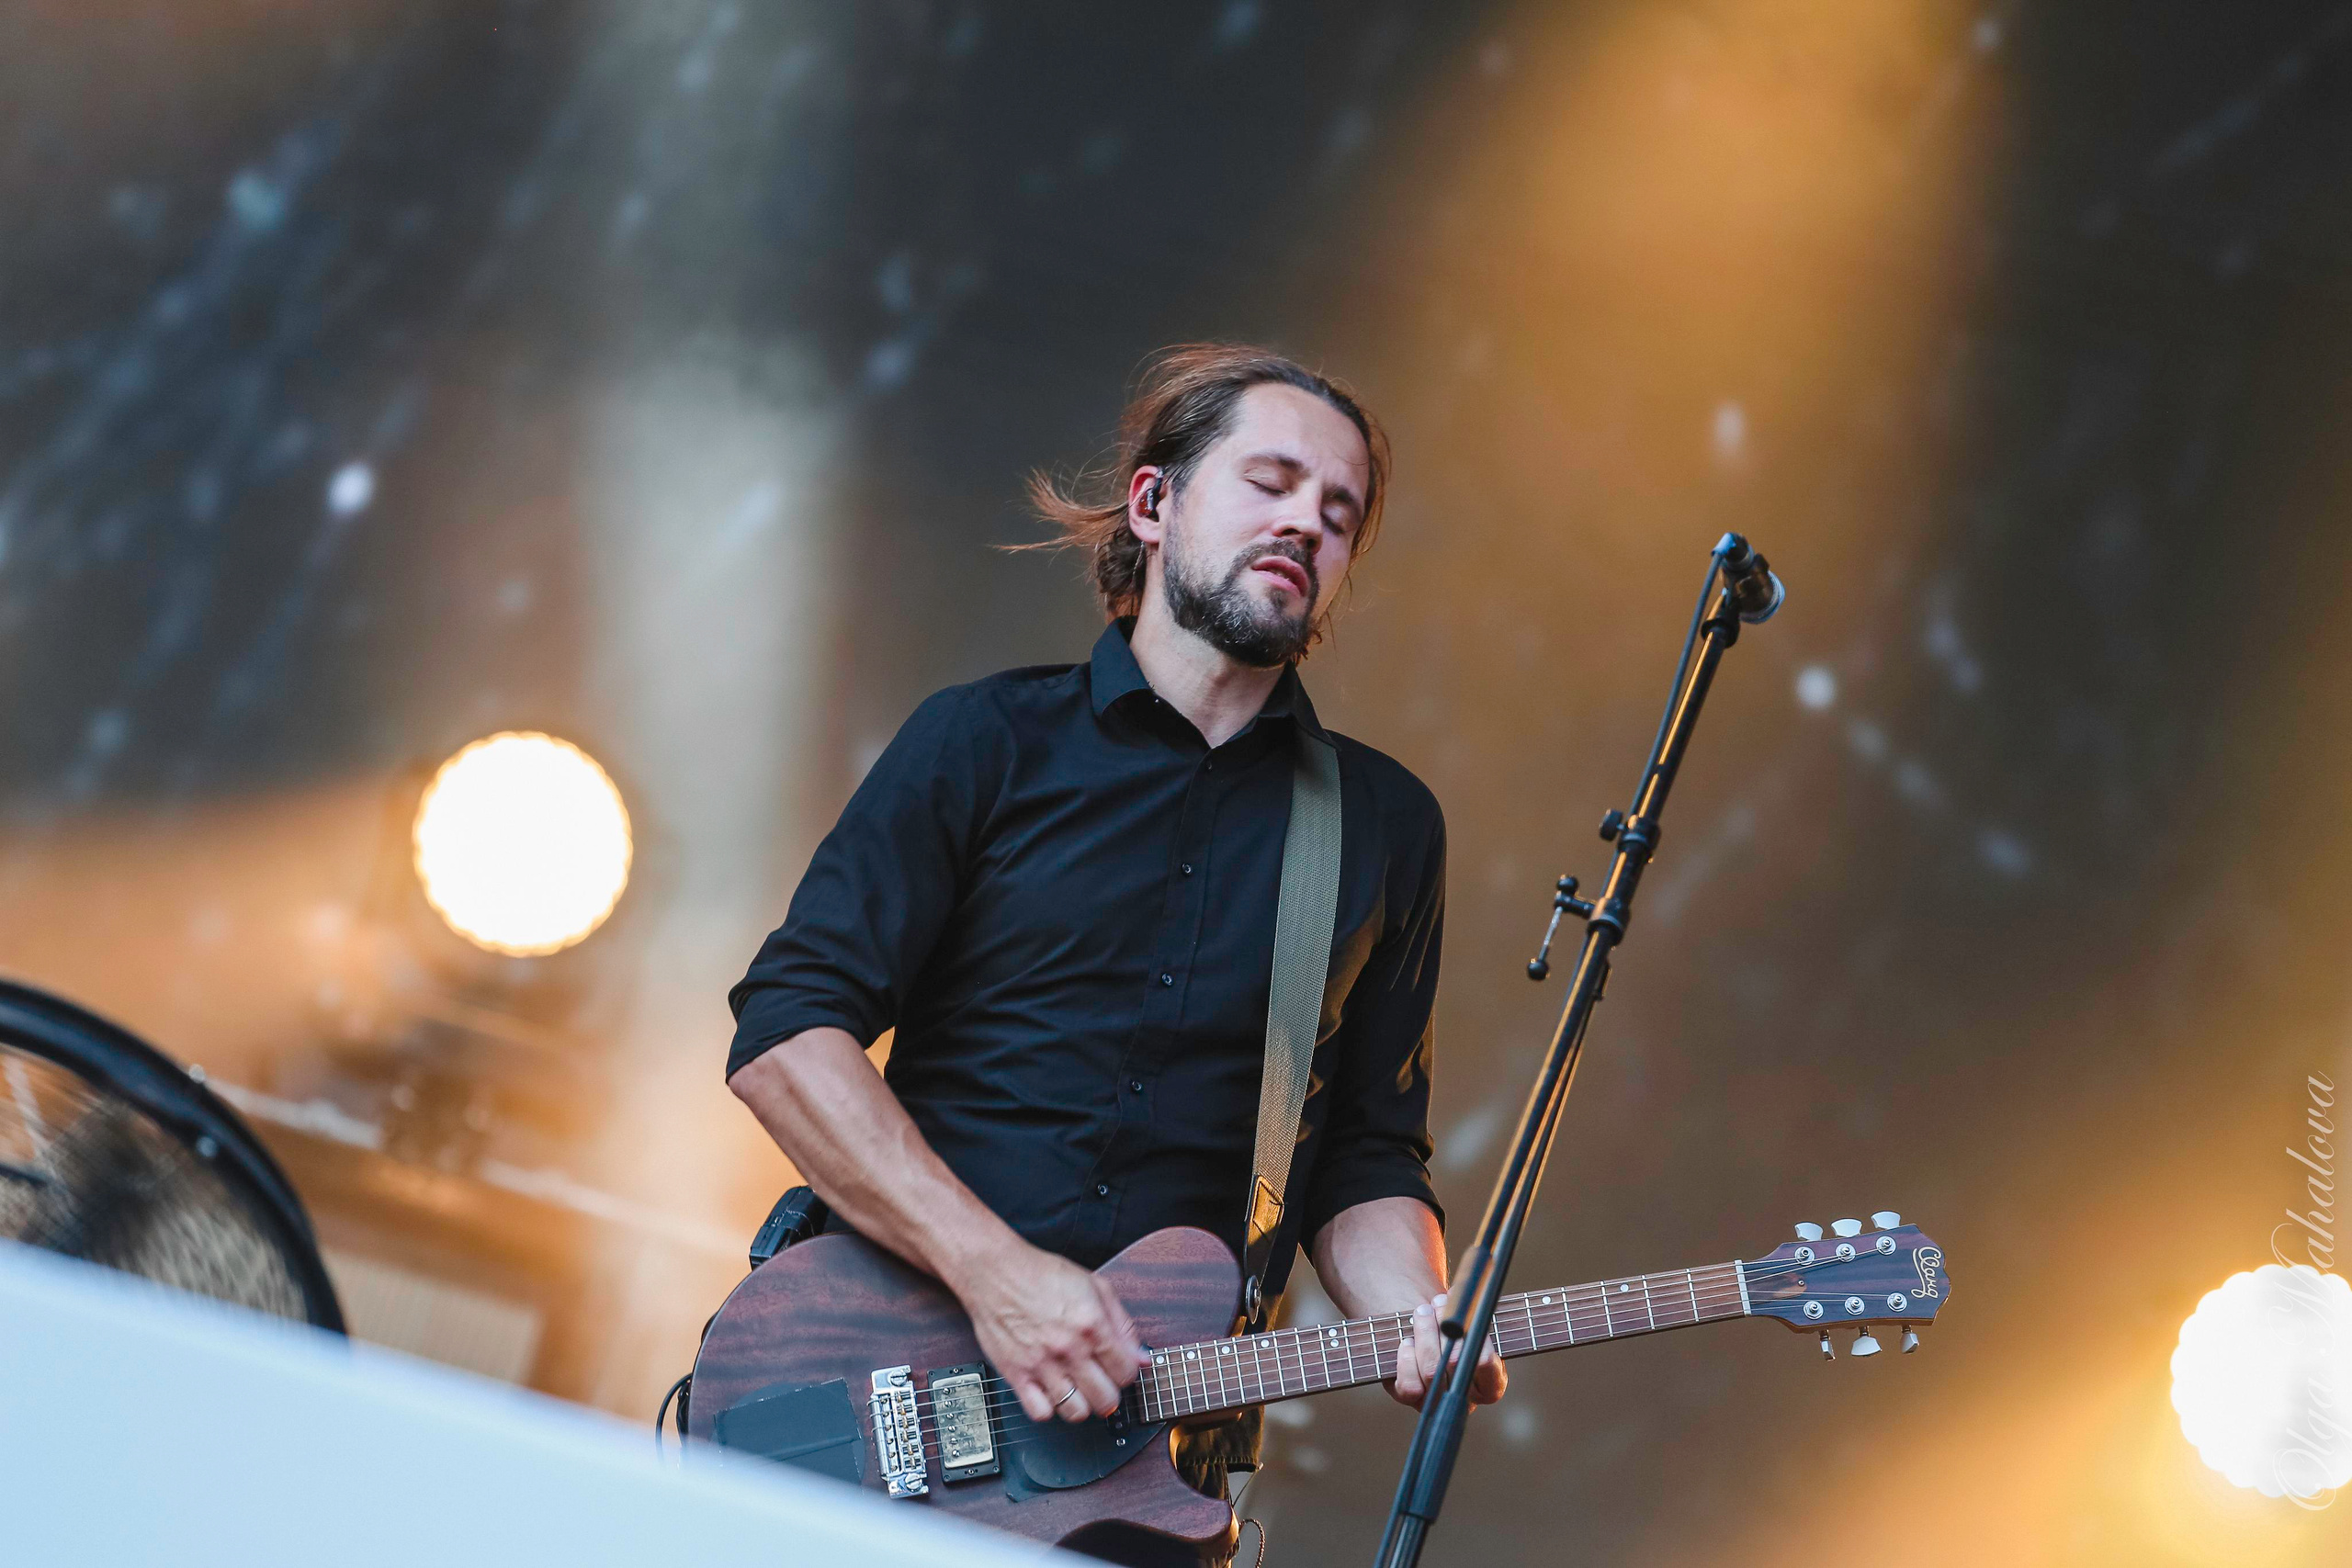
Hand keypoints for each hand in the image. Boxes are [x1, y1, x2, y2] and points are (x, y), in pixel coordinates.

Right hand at [953, 1239, 1149, 1424]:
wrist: (996, 1272)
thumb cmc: (1042, 1275)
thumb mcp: (1094, 1286)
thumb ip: (1123, 1324)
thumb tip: (1142, 1357)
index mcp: (1092, 1325)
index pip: (1126, 1373)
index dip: (1127, 1372)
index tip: (1119, 1369)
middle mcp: (1069, 1348)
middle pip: (1105, 1399)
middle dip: (1109, 1394)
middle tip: (1101, 1383)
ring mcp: (1041, 1364)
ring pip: (1076, 1412)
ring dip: (1082, 1405)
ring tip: (1078, 1389)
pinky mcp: (1016, 1374)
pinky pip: (1040, 1412)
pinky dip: (1049, 1409)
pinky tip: (1051, 1391)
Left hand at [1388, 1294, 1506, 1409]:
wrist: (1430, 1333)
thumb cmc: (1457, 1326)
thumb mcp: (1471, 1319)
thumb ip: (1471, 1312)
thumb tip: (1460, 1295)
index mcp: (1492, 1384)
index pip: (1485, 1362)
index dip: (1471, 1334)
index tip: (1464, 1311)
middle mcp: (1467, 1399)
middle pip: (1455, 1363)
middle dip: (1444, 1326)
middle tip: (1438, 1301)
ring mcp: (1439, 1402)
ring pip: (1431, 1371)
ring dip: (1425, 1334)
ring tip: (1423, 1311)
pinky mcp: (1412, 1399)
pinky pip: (1409, 1386)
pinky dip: (1406, 1360)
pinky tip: (1406, 1342)